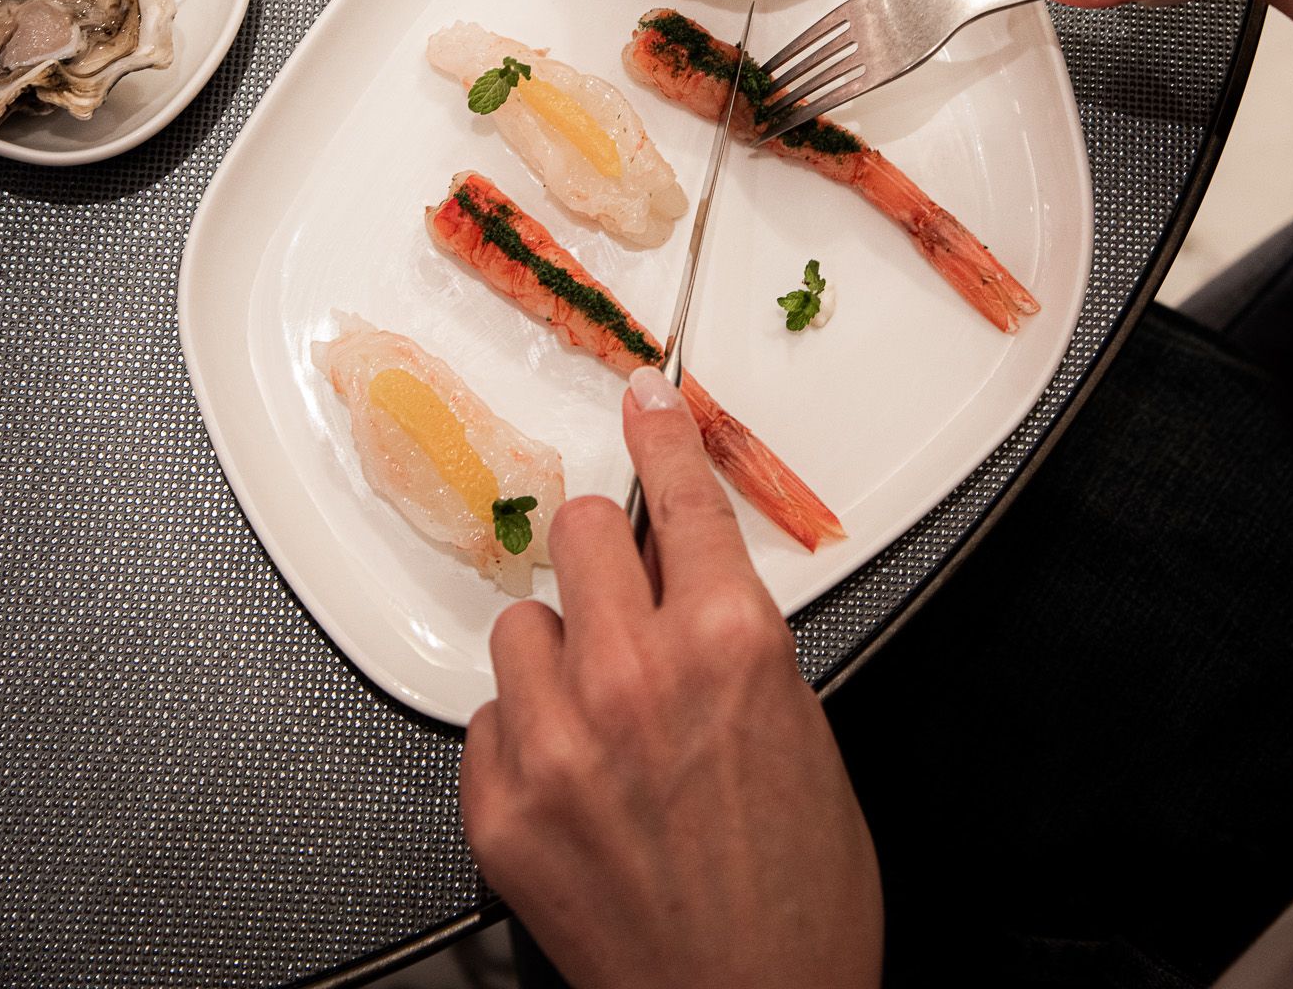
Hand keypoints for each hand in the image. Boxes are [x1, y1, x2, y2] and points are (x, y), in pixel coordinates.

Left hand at [460, 366, 883, 988]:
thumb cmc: (798, 895)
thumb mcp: (802, 726)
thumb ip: (735, 630)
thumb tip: (688, 563)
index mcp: (731, 643)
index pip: (681, 491)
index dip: (660, 433)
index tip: (642, 398)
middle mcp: (636, 674)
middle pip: (578, 527)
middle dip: (605, 549)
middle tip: (625, 590)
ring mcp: (558, 740)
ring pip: (523, 620)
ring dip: (560, 648)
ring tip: (602, 713)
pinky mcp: (502, 805)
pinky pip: (490, 713)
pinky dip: (527, 732)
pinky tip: (574, 778)